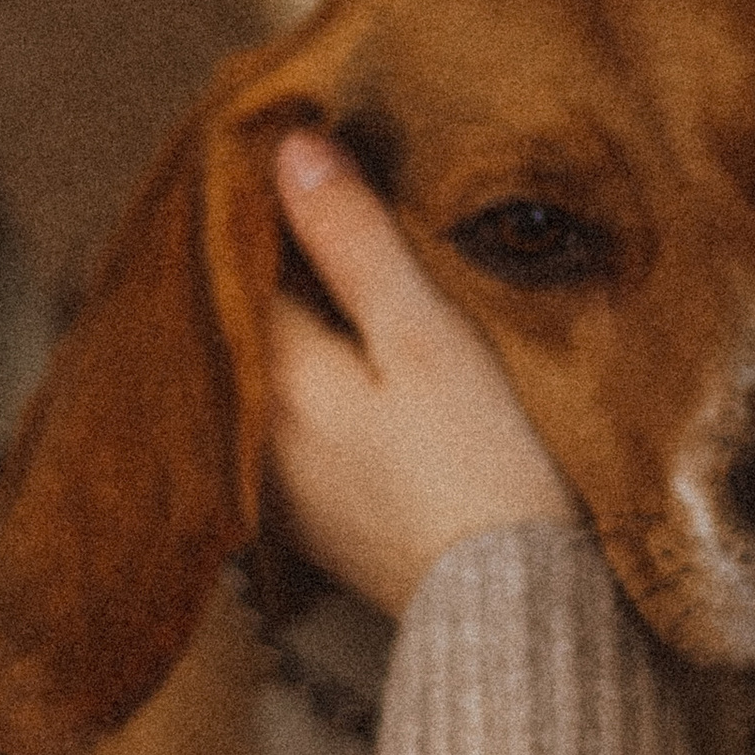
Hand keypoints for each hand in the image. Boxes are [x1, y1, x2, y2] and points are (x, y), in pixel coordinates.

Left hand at [263, 132, 578, 616]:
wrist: (519, 610)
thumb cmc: (487, 466)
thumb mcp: (429, 336)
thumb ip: (355, 243)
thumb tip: (291, 148)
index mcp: (276, 375)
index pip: (235, 256)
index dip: (260, 196)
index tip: (289, 143)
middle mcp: (252, 434)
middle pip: (238, 313)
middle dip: (263, 254)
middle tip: (299, 186)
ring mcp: (275, 486)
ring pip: (257, 368)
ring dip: (277, 316)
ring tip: (318, 260)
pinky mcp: (309, 522)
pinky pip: (278, 423)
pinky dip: (295, 378)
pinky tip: (334, 358)